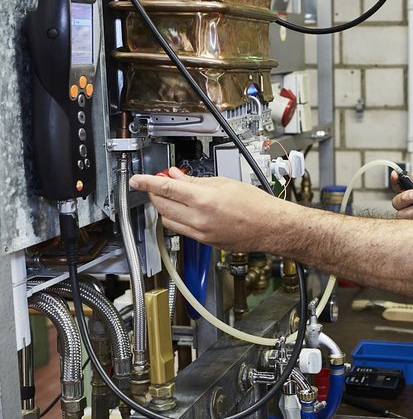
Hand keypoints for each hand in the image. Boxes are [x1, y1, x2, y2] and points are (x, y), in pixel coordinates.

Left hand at [129, 167, 277, 250]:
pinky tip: (184, 211)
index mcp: (203, 199)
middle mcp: (199, 218)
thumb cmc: (255, 204)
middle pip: (162, 205)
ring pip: (168, 220)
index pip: (165, 188)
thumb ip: (195, 180)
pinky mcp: (204, 242)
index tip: (136, 180)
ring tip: (172, 197)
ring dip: (164, 207)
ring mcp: (200, 233)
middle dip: (155, 193)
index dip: (147, 183)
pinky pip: (180, 230)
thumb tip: (176, 176)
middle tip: (158, 183)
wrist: (270, 226)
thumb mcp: (224, 183)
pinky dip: (176, 219)